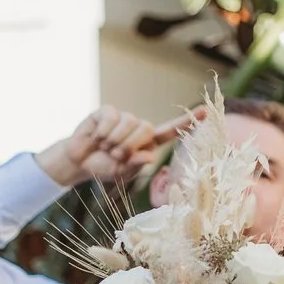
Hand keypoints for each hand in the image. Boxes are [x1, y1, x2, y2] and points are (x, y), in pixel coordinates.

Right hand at [36, 106, 200, 186]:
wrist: (77, 162)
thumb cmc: (103, 167)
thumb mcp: (120, 172)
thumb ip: (135, 165)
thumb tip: (149, 156)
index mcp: (146, 143)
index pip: (170, 131)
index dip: (188, 121)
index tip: (206, 111)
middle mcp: (137, 127)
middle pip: (145, 128)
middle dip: (128, 145)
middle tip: (114, 155)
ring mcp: (123, 117)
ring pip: (129, 122)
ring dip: (114, 140)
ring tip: (104, 147)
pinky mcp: (106, 112)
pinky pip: (111, 117)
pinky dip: (102, 132)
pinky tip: (95, 137)